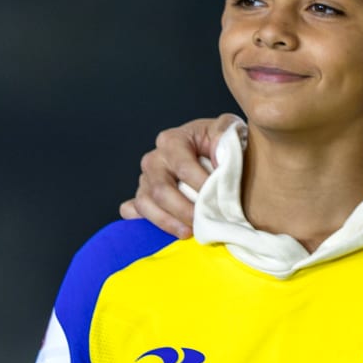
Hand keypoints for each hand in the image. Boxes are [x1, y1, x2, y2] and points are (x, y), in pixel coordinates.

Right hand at [119, 115, 236, 237]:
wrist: (214, 151)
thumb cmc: (221, 141)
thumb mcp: (229, 129)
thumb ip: (223, 133)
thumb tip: (217, 156)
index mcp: (172, 141)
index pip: (184, 168)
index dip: (202, 185)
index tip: (220, 199)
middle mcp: (154, 160)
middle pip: (161, 190)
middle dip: (184, 210)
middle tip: (205, 222)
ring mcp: (145, 180)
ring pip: (146, 204)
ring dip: (167, 222)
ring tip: (188, 233)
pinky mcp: (143, 197)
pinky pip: (134, 212)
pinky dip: (145, 223)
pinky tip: (163, 231)